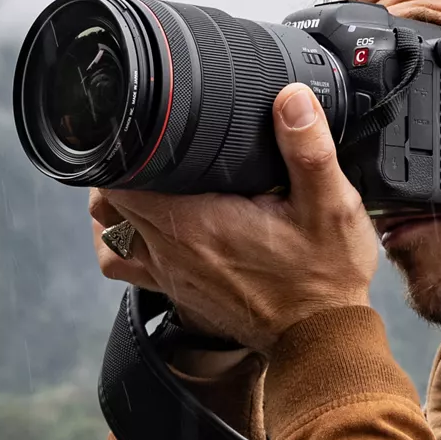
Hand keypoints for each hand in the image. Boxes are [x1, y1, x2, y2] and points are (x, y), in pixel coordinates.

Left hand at [99, 84, 379, 356]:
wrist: (320, 340)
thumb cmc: (323, 278)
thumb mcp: (332, 206)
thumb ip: (309, 150)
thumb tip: (292, 99)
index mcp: (196, 223)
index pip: (123, 179)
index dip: (125, 148)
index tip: (142, 127)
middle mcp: (170, 251)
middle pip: (108, 201)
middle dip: (120, 168)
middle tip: (149, 144)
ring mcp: (168, 274)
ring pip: (108, 231)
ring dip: (114, 204)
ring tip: (141, 179)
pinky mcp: (176, 291)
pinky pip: (124, 264)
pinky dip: (123, 240)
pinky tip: (147, 224)